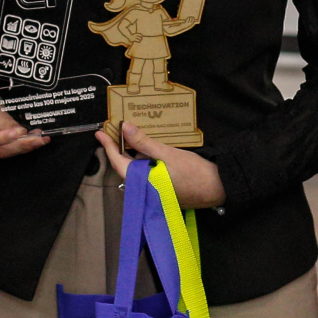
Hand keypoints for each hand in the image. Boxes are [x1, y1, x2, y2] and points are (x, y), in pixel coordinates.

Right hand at [0, 80, 48, 163]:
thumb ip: (5, 121)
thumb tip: (21, 133)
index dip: (4, 138)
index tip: (20, 132)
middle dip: (21, 145)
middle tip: (39, 139)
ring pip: (3, 153)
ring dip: (23, 147)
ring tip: (40, 139)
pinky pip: (3, 152)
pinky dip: (17, 147)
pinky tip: (31, 141)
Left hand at [94, 122, 226, 208]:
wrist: (218, 188)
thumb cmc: (194, 173)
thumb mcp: (168, 154)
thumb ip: (144, 143)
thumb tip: (125, 128)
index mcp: (142, 181)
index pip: (118, 162)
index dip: (108, 147)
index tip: (100, 133)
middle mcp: (145, 188)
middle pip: (126, 166)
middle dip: (119, 148)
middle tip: (114, 130)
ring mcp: (154, 190)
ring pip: (137, 169)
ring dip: (133, 153)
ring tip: (130, 135)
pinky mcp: (163, 189)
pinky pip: (148, 172)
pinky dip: (145, 159)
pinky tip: (149, 147)